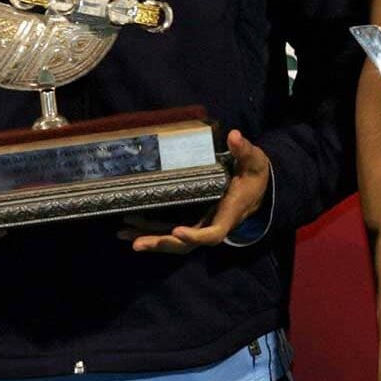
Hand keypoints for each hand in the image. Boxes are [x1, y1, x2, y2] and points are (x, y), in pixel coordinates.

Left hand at [123, 130, 269, 253]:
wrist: (256, 188)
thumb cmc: (253, 175)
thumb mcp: (253, 161)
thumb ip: (244, 150)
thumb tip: (234, 136)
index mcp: (228, 214)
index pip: (213, 233)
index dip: (195, 235)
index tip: (177, 231)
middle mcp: (212, 224)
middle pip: (187, 244)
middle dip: (162, 243)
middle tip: (137, 242)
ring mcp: (200, 224)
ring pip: (175, 241)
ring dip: (150, 239)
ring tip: (124, 234)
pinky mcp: (191, 220)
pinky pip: (170, 230)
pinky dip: (151, 231)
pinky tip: (129, 227)